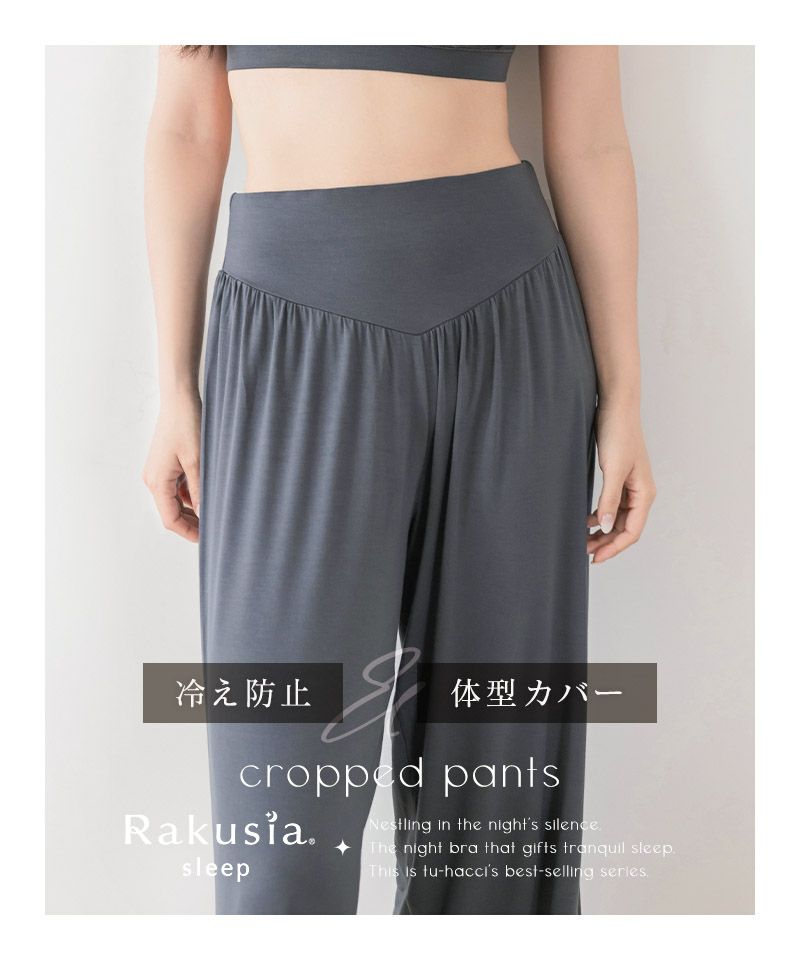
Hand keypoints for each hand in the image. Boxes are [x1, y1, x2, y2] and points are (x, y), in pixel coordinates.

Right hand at [142, 391, 201, 542]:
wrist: (180, 399)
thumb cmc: (187, 426)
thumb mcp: (197, 461)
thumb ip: (200, 490)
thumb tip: (207, 514)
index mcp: (157, 482)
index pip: (170, 519)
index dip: (189, 531)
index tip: (209, 538)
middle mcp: (153, 479)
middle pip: (172, 512)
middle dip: (192, 522)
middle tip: (216, 528)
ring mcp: (158, 472)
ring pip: (175, 500)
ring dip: (193, 508)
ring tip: (216, 511)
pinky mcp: (165, 464)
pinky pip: (177, 487)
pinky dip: (191, 494)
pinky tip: (208, 493)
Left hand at [587, 400, 655, 563]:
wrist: (616, 407)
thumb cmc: (618, 434)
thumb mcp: (613, 469)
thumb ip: (609, 499)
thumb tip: (607, 527)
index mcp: (644, 493)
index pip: (632, 531)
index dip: (614, 548)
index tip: (595, 558)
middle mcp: (641, 492)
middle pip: (626, 528)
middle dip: (607, 542)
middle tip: (585, 552)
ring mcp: (631, 486)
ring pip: (618, 518)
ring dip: (603, 531)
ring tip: (583, 539)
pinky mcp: (620, 478)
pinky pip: (613, 505)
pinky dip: (601, 515)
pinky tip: (587, 520)